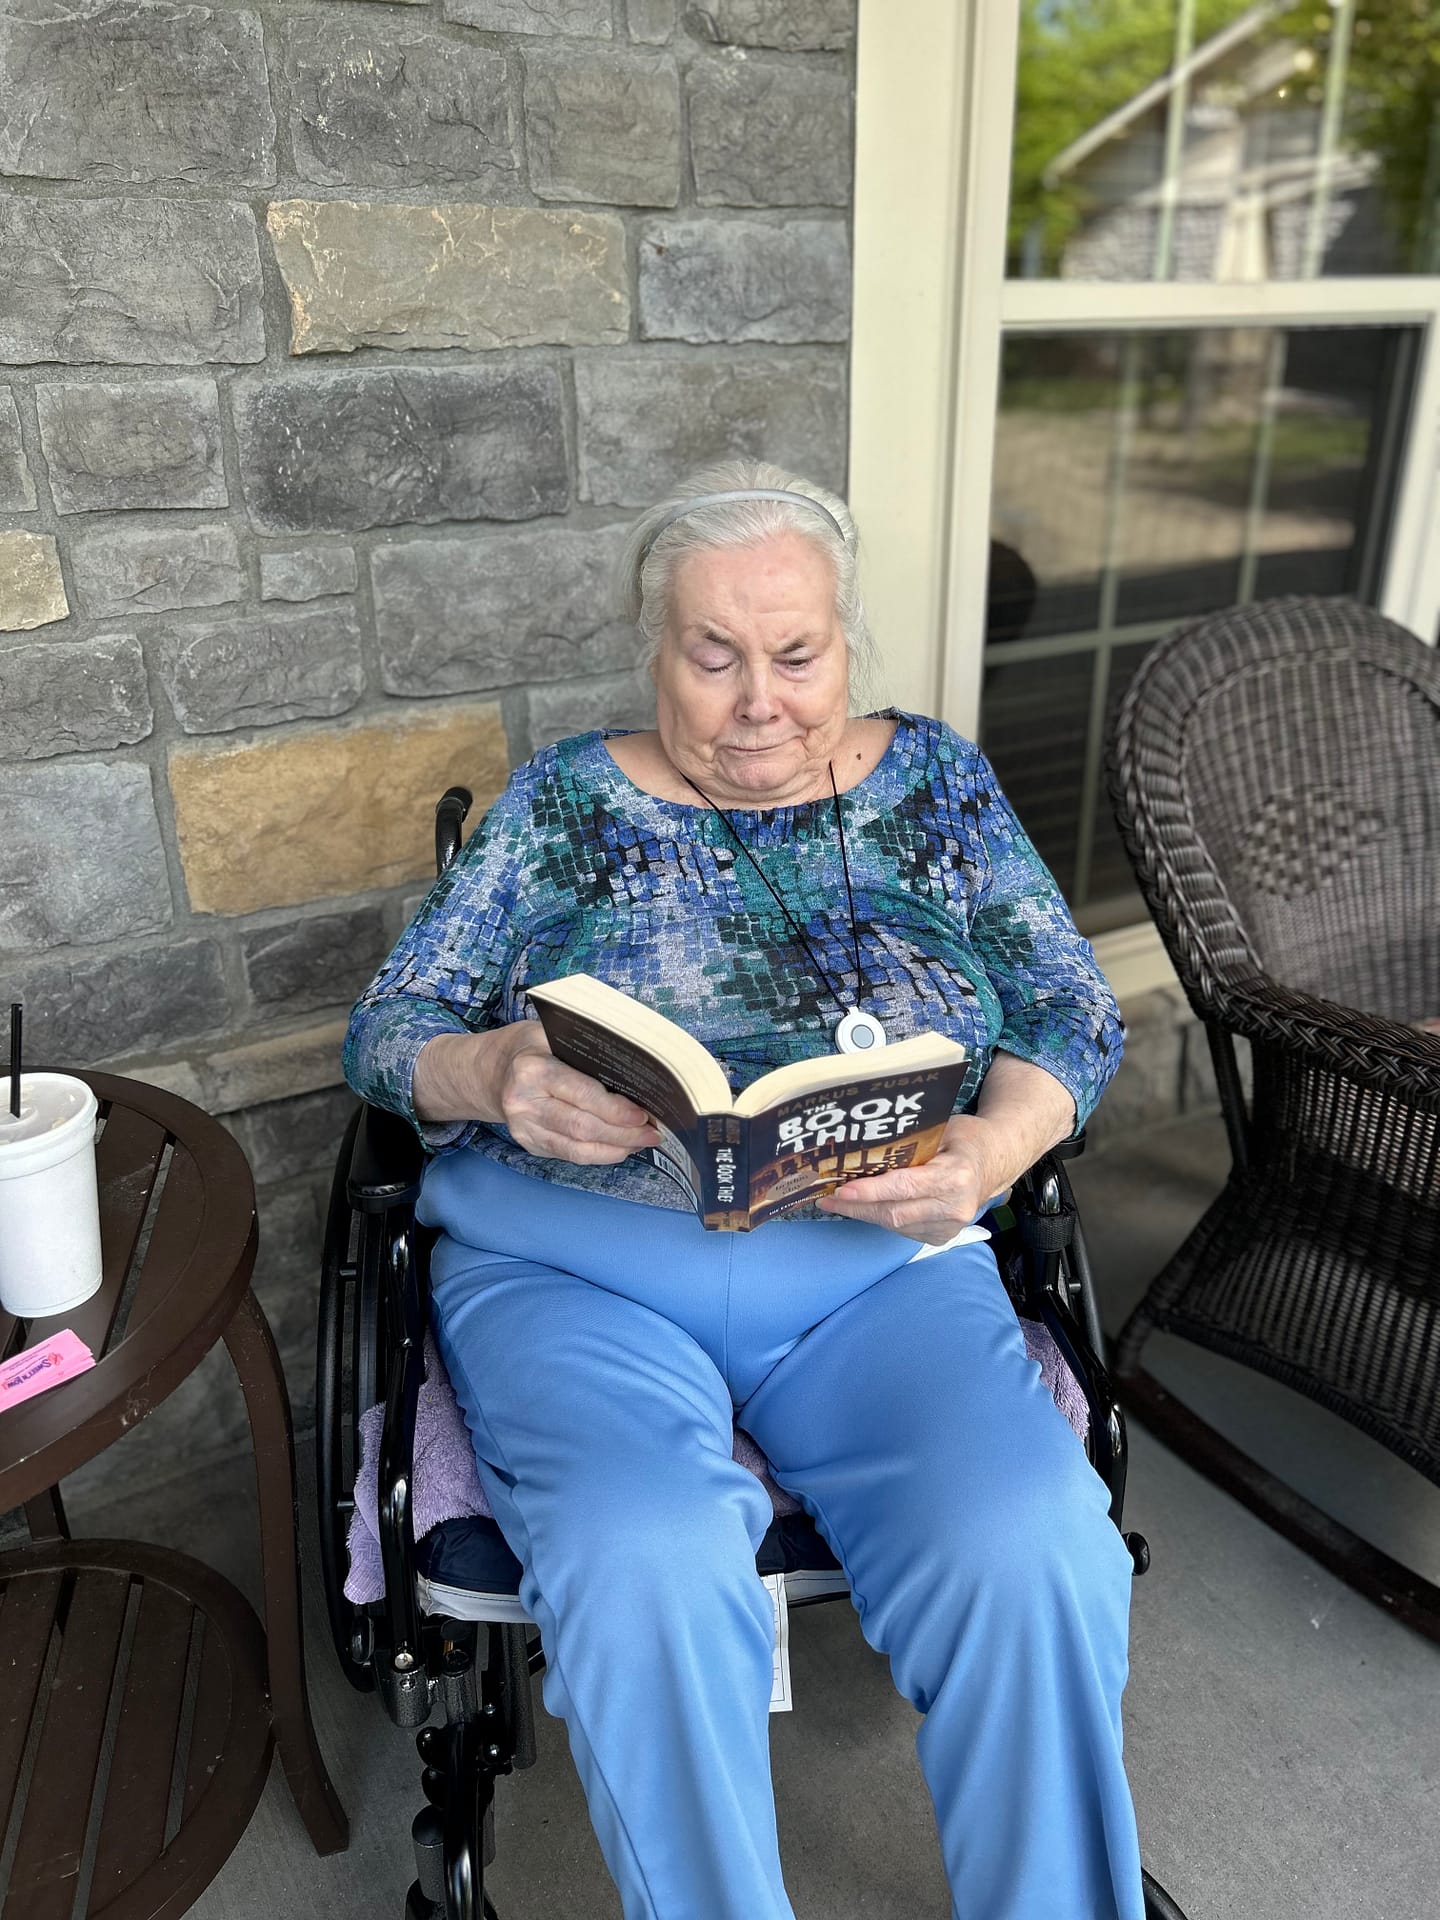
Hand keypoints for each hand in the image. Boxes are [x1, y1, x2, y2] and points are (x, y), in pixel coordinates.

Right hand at [416, 1025, 660, 1166]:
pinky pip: (569, 1155)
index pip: (581, 1095)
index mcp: (532, 1070)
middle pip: (582, 1128)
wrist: (485, 1071)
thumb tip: (636, 1066)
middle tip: (654, 1132)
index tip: (644, 1114)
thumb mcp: (549, 1032)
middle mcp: (524, 1103)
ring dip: (615, 1149)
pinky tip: (620, 1147)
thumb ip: (585, 1048)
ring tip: (642, 1142)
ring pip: (576, 1150)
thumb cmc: (528, 1046)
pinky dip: (599, 1154)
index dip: (615, 1109)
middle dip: (623, 1134)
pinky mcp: (529, 1144)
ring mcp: (524, 1129)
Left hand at [816, 1116, 1000, 1244]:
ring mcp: (950, 1226)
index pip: (905, 1187)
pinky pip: (903, 1230)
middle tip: (826, 1197)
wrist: (996, 1162)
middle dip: (857, 1206)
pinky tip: (862, 1207)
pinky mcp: (942, 1237)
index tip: (843, 1188)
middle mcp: (955, 1207)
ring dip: (864, 1213)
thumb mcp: (943, 1129)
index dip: (872, 1191)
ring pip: (895, 1225)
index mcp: (956, 1176)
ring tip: (836, 1201)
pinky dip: (880, 1218)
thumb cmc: (965, 1139)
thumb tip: (864, 1145)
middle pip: (895, 1212)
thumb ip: (910, 1141)